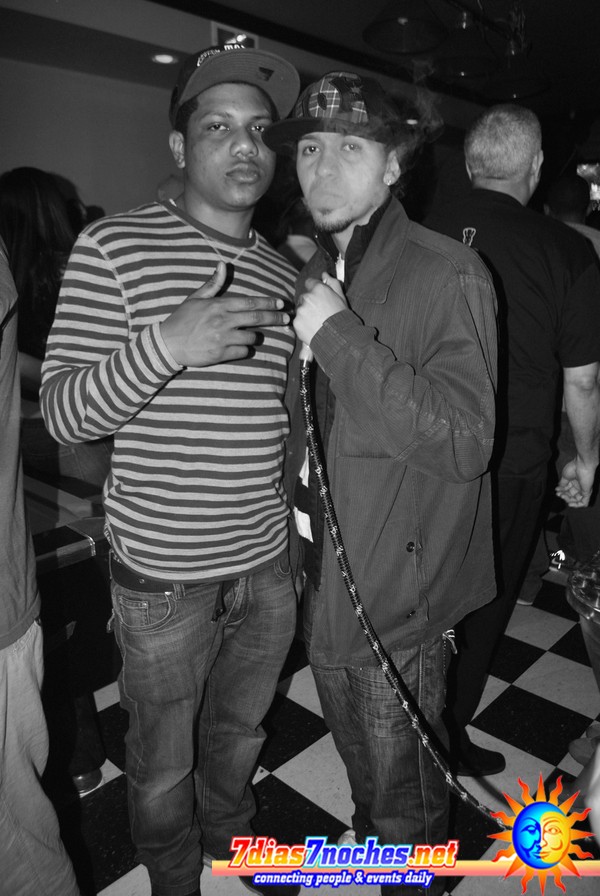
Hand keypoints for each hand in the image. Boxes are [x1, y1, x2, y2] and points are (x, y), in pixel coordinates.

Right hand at [160, 262, 290, 366]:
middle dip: (275, 318)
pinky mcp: (220, 354)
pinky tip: (239, 348)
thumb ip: (213, 284)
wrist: (167, 343)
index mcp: (218, 305)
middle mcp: (222, 321)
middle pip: (256, 318)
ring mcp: (222, 338)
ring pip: (251, 337)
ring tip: (252, 336)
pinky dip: (244, 350)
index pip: (250, 303)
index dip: (268, 303)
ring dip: (255, 337)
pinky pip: (242, 352)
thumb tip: (222, 265)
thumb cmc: (182, 320)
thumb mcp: (195, 298)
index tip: (281, 304)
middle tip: (287, 319)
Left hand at [294, 273, 346, 349]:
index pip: (310, 282)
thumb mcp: (341, 297)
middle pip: (304, 297)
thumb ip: (332, 283)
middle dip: (309, 303)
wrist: (338, 338)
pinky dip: (303, 324)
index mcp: (318, 289)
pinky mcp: (296, 322)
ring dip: (306, 314)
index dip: (314, 290)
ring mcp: (300, 310)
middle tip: (319, 313)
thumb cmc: (342, 317)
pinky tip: (313, 328)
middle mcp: (307, 297)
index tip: (319, 297)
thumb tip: (324, 274)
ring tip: (317, 322)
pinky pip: (298, 321)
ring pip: (300, 309)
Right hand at [556, 456, 597, 506]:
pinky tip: (570, 504)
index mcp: (574, 483)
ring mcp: (583, 490)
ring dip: (568, 501)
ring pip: (577, 501)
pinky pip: (584, 503)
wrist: (582, 464)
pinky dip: (577, 505)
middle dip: (564, 496)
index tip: (556, 490)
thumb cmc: (574, 467)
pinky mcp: (587, 492)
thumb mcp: (565, 476)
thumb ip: (562, 484)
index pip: (567, 491)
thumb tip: (558, 489)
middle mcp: (579, 487)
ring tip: (562, 497)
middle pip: (571, 496)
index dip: (561, 492)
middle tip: (559, 494)